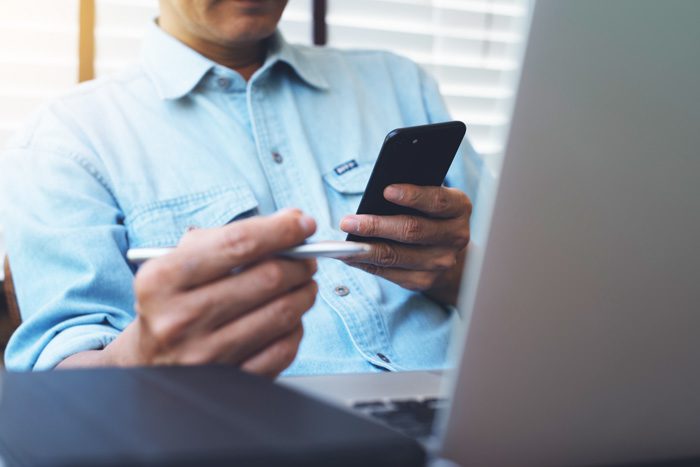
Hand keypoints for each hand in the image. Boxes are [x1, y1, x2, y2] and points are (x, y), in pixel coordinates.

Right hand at [59, 209, 317, 377]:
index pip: (238, 243)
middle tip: (306, 258)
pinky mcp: (229, 380)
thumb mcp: (177, 263)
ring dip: (304, 293)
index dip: (281, 229)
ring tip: (303, 284)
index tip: (304, 223)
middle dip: (300, 263)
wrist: (147, 364)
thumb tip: (292, 221)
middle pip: (268, 278)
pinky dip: (296, 328)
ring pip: (283, 313)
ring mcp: (205, 354)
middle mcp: (181, 318)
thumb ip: (229, 238)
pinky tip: (290, 318)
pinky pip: (283, 349)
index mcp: (163, 280)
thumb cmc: (171, 303)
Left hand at [340, 184, 470, 305]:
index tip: (387, 191)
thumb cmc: (428, 214)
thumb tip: (372, 201)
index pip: (436, 201)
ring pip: (396, 255)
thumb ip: (411, 195)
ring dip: (365, 250)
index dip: (412, 196)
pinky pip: (390, 273)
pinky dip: (366, 265)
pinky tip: (350, 258)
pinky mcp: (425, 280)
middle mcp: (456, 236)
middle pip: (412, 231)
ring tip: (343, 244)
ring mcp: (442, 261)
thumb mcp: (428, 198)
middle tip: (348, 222)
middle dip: (376, 226)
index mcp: (459, 208)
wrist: (446, 249)